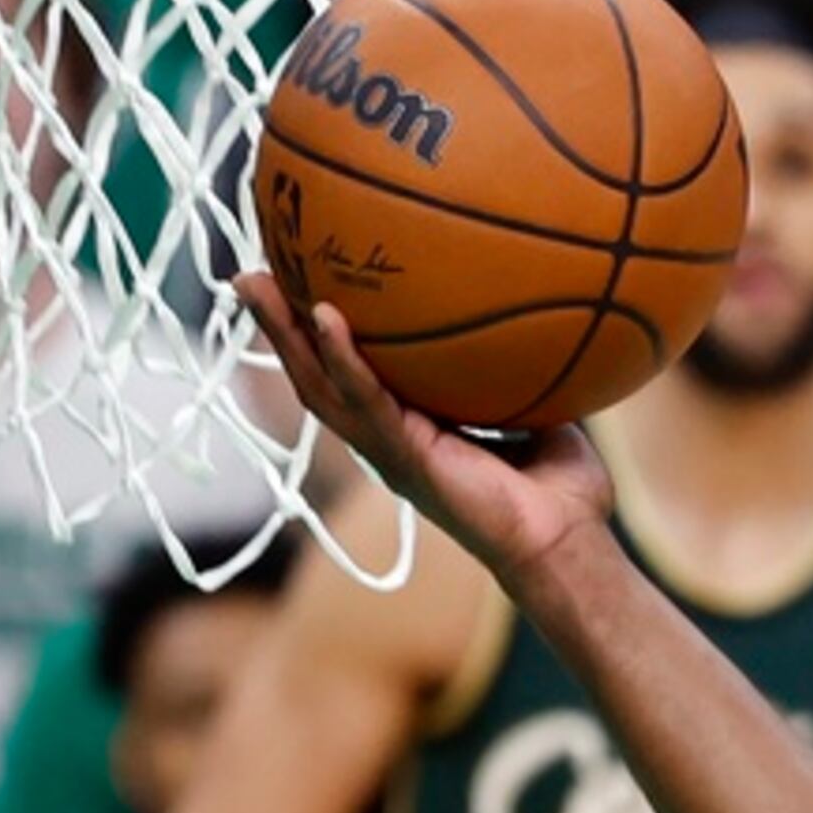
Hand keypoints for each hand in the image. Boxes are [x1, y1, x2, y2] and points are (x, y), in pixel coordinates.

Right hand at [233, 274, 616, 584]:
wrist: (566, 542)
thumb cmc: (561, 489)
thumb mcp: (542, 408)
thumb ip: (525, 363)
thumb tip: (541, 304)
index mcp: (409, 427)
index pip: (349, 372)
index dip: (318, 331)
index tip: (297, 275)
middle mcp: (387, 439)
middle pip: (314, 375)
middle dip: (278, 325)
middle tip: (247, 271)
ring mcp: (390, 453)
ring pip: (319, 388)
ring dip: (284, 336)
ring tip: (256, 283)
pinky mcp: (405, 462)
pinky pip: (367, 404)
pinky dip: (344, 361)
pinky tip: (327, 318)